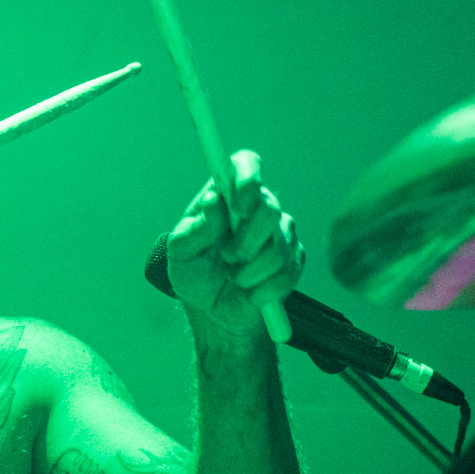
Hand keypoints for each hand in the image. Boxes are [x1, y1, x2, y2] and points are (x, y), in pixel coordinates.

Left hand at [165, 150, 303, 341]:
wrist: (212, 309)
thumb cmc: (193, 272)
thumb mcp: (181, 253)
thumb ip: (195, 228)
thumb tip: (213, 202)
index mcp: (226, 196)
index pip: (246, 164)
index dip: (248, 179)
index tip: (238, 206)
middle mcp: (257, 207)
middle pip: (269, 209)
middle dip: (246, 242)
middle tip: (227, 257)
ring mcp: (280, 233)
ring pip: (280, 247)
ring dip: (250, 271)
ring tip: (234, 278)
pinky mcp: (293, 261)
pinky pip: (289, 273)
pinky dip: (264, 289)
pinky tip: (250, 293)